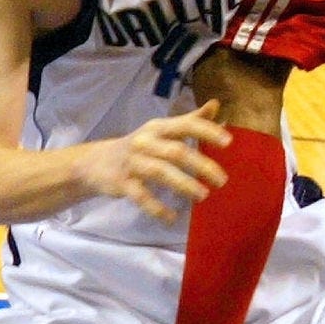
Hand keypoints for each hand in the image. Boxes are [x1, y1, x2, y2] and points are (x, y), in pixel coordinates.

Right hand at [87, 100, 230, 222]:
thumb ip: (189, 120)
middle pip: (176, 151)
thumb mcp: (161, 130)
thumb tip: (215, 105)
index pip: (185, 125)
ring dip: (184, 184)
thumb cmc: (140, 146)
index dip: (207, 131)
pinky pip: (142, 196)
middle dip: (201, 165)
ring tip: (203, 196)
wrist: (96, 162)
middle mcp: (145, 141)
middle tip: (222, 180)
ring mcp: (133, 162)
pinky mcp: (123, 183)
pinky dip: (157, 208)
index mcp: (158, 127)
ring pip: (160, 172)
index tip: (228, 142)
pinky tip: (172, 218)